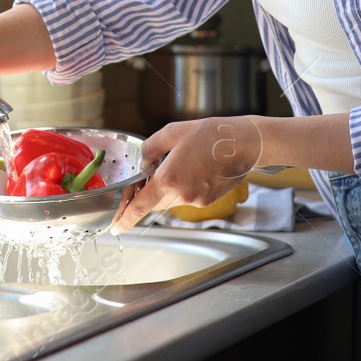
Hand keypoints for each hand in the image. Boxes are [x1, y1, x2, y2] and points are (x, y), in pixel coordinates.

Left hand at [111, 117, 261, 233]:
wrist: (244, 144)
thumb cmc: (211, 135)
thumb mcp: (172, 132)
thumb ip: (151, 148)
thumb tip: (143, 162)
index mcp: (168, 178)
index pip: (140, 205)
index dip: (125, 218)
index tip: (116, 228)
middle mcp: (181, 194)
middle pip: (154, 201)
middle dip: (148, 191)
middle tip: (151, 173)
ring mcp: (196, 200)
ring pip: (170, 199)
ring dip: (168, 187)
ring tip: (181, 164)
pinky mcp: (207, 201)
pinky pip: (187, 198)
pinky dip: (184, 187)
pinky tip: (195, 169)